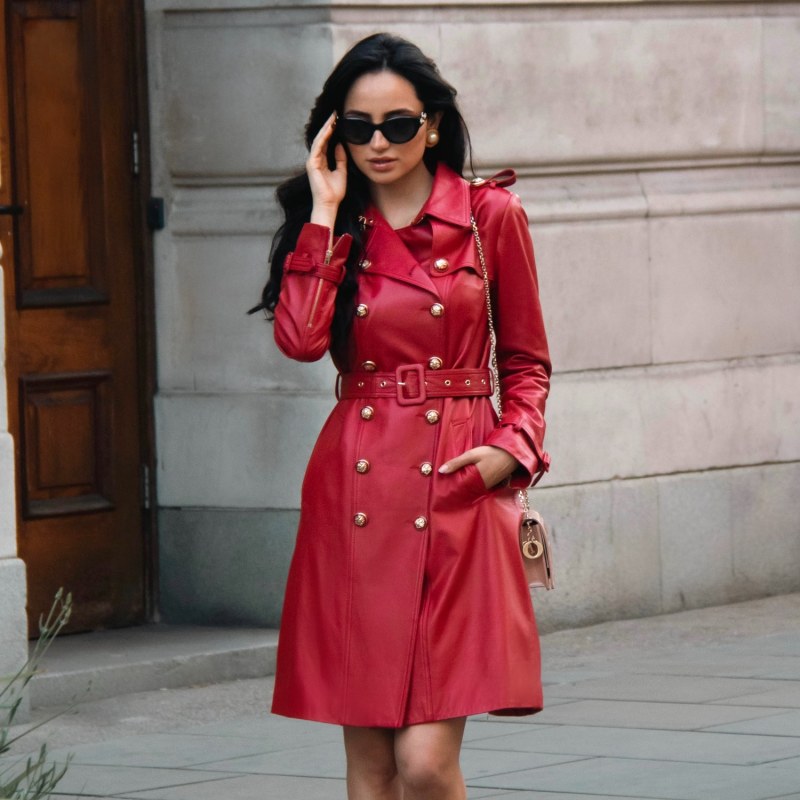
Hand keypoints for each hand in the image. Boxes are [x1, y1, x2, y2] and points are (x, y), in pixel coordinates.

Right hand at [307, 112, 346, 226]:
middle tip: (335, 113)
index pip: (326, 142)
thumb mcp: (341, 172)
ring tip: (332, 117)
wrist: (330, 204)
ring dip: (325, 128)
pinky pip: (317, 147)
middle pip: (321, 138)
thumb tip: (340, 144)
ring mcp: (312, 161)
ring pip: (318, 140)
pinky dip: (323, 137)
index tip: (338, 120)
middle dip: (328, 125)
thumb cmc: (334, 192)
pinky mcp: (312, 164)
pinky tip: (329, 129)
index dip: (331, 131)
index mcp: (322, 161)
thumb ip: (340, 159)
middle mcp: (315, 160)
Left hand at [439, 445, 518, 489]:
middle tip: (445, 490)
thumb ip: (456, 463)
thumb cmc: (491, 452)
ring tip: (454, 486)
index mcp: (476, 480)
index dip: (451, 489)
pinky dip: (473, 485)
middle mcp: (482, 486)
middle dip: (457, 490)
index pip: (460, 489)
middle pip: (466, 491)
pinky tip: (469, 482)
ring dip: (465, 488)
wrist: (512, 453)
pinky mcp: (493, 484)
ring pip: (473, 489)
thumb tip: (441, 471)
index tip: (442, 490)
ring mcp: (489, 486)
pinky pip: (480, 487)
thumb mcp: (472, 455)